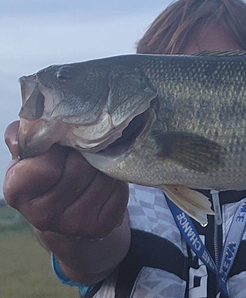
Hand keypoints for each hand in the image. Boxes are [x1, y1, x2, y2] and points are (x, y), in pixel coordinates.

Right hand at [3, 121, 128, 238]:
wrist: (64, 212)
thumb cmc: (46, 173)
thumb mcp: (30, 151)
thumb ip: (28, 132)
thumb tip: (36, 125)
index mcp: (18, 192)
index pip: (46, 165)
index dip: (58, 150)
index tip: (61, 147)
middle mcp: (43, 216)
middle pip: (80, 168)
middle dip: (86, 153)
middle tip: (84, 150)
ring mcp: (73, 225)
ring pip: (103, 177)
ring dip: (104, 164)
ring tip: (95, 163)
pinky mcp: (100, 227)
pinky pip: (118, 191)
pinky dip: (116, 180)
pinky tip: (104, 179)